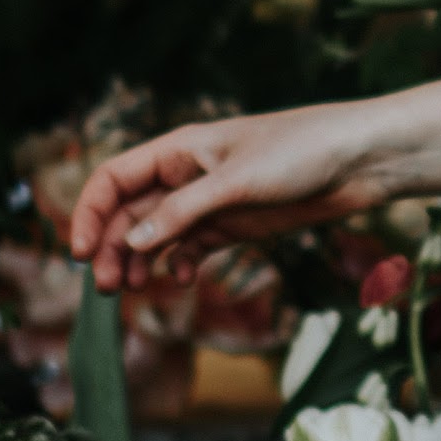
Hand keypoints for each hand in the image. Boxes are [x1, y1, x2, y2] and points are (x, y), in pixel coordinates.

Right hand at [72, 104, 391, 287]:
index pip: (115, 178)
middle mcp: (188, 175)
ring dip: (138, 260)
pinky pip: (192, 247)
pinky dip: (178, 264)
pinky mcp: (236, 224)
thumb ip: (183, 212)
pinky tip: (182, 278)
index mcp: (180, 149)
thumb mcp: (237, 181)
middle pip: (130, 212)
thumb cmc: (302, 151)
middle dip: (110, 246)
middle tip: (105, 288)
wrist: (361, 160)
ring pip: (156, 234)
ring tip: (130, 290)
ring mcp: (211, 202)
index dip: (90, 212)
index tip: (79, 253)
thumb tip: (132, 242)